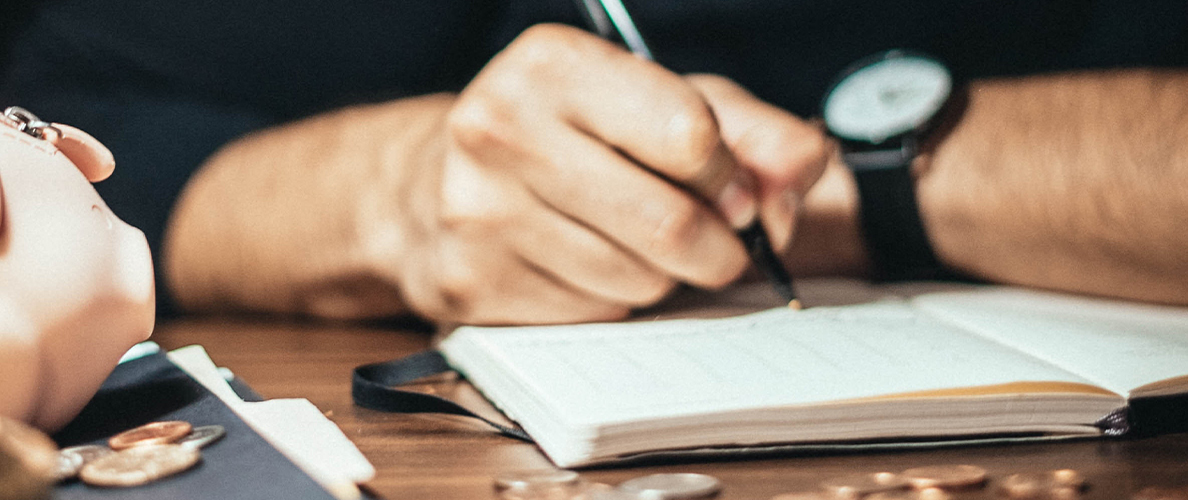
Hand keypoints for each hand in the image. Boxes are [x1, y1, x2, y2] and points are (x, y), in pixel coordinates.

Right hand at [374, 24, 828, 323]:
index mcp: (552, 64)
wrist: (431, 185)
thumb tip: (803, 167)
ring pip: (636, 279)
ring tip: (633, 242)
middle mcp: (501, 128)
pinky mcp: (470, 280)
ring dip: (663, 276)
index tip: (732, 188)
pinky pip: (591, 313)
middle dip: (717, 246)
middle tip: (716, 239)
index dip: (731, 176)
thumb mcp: (660, 103)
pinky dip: (611, 298)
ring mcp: (478, 210)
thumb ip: (749, 129)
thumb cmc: (565, 135)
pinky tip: (583, 263)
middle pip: (669, 224)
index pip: (688, 135)